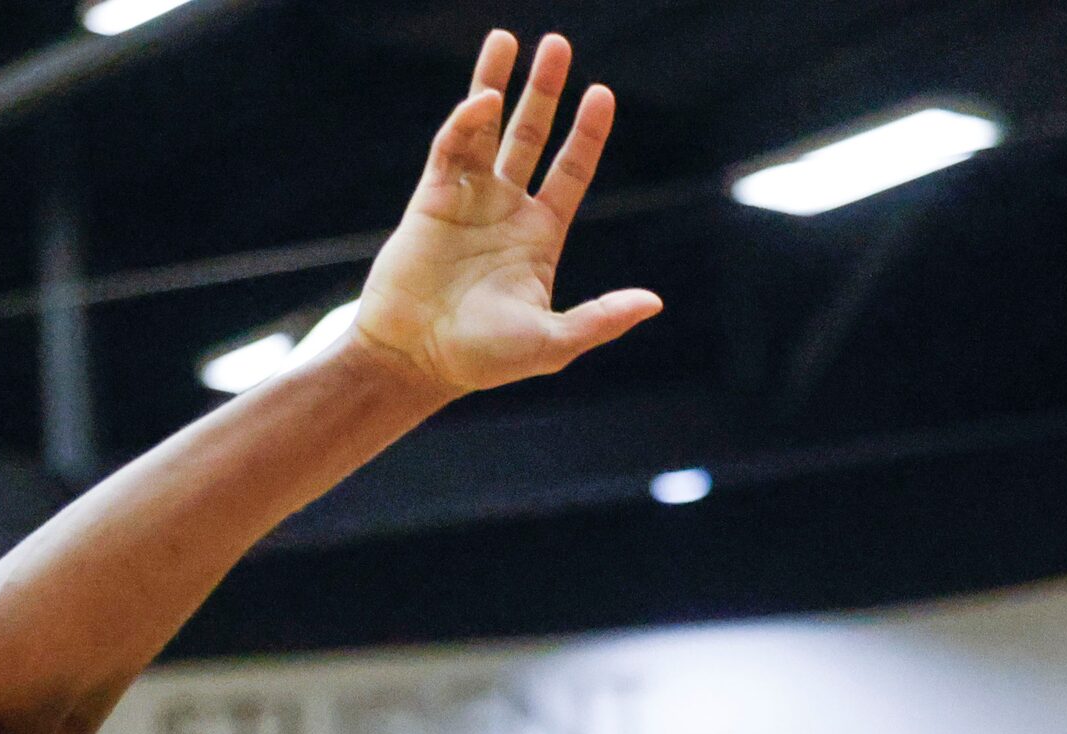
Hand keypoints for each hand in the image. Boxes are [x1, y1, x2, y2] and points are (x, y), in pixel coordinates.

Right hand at [350, 31, 662, 396]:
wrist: (412, 361)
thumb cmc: (480, 360)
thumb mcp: (552, 343)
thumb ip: (601, 319)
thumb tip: (654, 302)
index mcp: (538, 237)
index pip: (570, 171)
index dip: (587, 134)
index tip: (601, 93)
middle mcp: (504, 211)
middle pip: (531, 135)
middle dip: (545, 90)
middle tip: (558, 45)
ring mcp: (466, 201)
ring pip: (485, 129)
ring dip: (496, 84)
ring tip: (508, 38)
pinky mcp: (429, 199)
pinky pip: (451, 148)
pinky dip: (465, 121)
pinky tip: (484, 98)